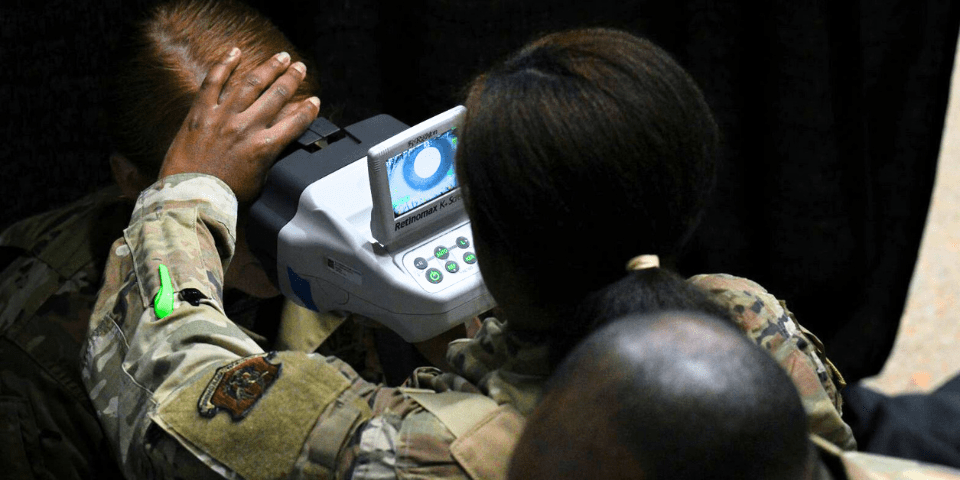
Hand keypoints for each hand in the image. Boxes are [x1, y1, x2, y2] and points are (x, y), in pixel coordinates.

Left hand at [159, 48, 319, 201]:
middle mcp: (247, 128)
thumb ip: (269, 159)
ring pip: (251, 84)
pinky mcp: (201, 113)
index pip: (295, 122)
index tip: (314, 101)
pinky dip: (224, 65)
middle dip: (292, 79)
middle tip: (300, 68)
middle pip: (277, 95)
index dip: (308, 109)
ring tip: (281, 57)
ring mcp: (223, 117)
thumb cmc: (224, 196)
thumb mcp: (259, 181)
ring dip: (269, 67)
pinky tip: (235, 53)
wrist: (191, 197)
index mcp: (265, 147)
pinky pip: (213, 82)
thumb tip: (277, 145)